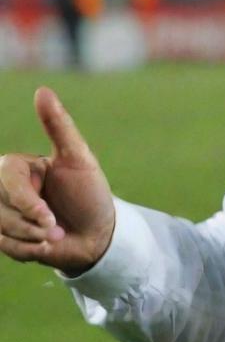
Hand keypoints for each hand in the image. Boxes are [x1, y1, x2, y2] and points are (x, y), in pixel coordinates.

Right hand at [0, 87, 114, 273]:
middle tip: (55, 227)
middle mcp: (5, 189)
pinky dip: (28, 251)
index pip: (5, 179)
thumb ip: (59, 125)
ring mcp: (3, 213)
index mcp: (18, 167)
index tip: (48, 217)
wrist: (98, 234)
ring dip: (31, 238)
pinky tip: (46, 246)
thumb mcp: (79, 158)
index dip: (25, 201)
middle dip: (31, 223)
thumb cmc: (90, 193)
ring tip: (54, 235)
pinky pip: (4, 247)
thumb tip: (42, 90)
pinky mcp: (5, 238)